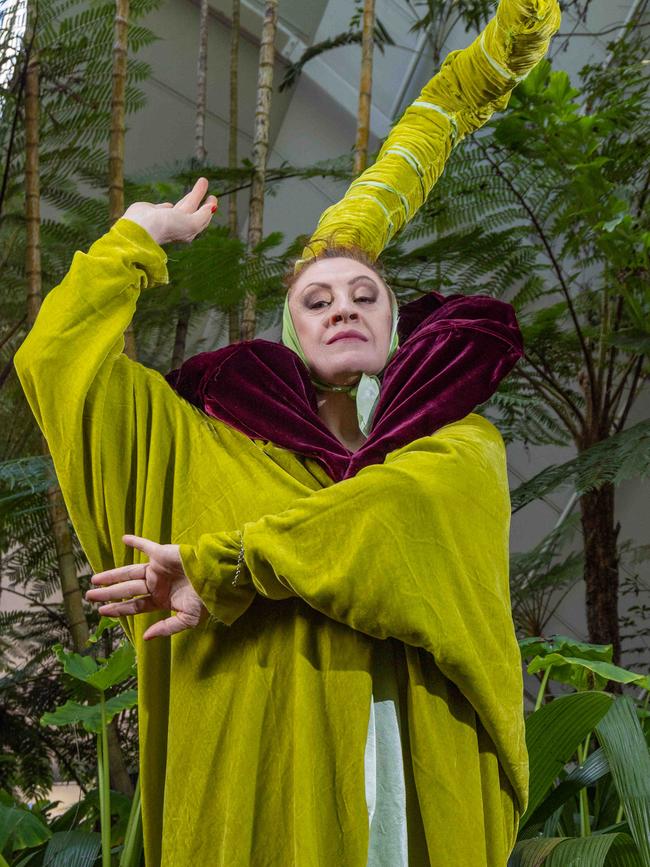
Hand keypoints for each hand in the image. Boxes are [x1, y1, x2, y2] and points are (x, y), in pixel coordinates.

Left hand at [84, 534, 207, 639]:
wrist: (216, 578)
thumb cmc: (205, 600)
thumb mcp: (187, 620)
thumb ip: (166, 628)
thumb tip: (144, 637)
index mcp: (161, 600)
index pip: (134, 605)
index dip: (118, 609)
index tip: (102, 612)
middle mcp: (156, 585)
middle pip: (127, 590)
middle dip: (108, 594)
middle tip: (89, 596)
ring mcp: (157, 569)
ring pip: (129, 572)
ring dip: (112, 575)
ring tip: (94, 579)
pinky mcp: (162, 554)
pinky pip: (146, 546)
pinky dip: (135, 542)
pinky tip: (124, 539)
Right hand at [121, 177, 217, 245]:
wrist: (142, 226)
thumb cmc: (168, 227)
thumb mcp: (192, 223)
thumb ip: (203, 215)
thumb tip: (212, 208)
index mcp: (188, 230)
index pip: (202, 217)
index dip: (208, 207)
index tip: (213, 197)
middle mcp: (178, 225)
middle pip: (192, 208)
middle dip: (199, 196)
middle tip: (204, 182)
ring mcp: (165, 218)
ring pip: (181, 205)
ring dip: (191, 195)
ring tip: (199, 182)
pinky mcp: (154, 212)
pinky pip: (165, 208)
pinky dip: (169, 206)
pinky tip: (171, 205)